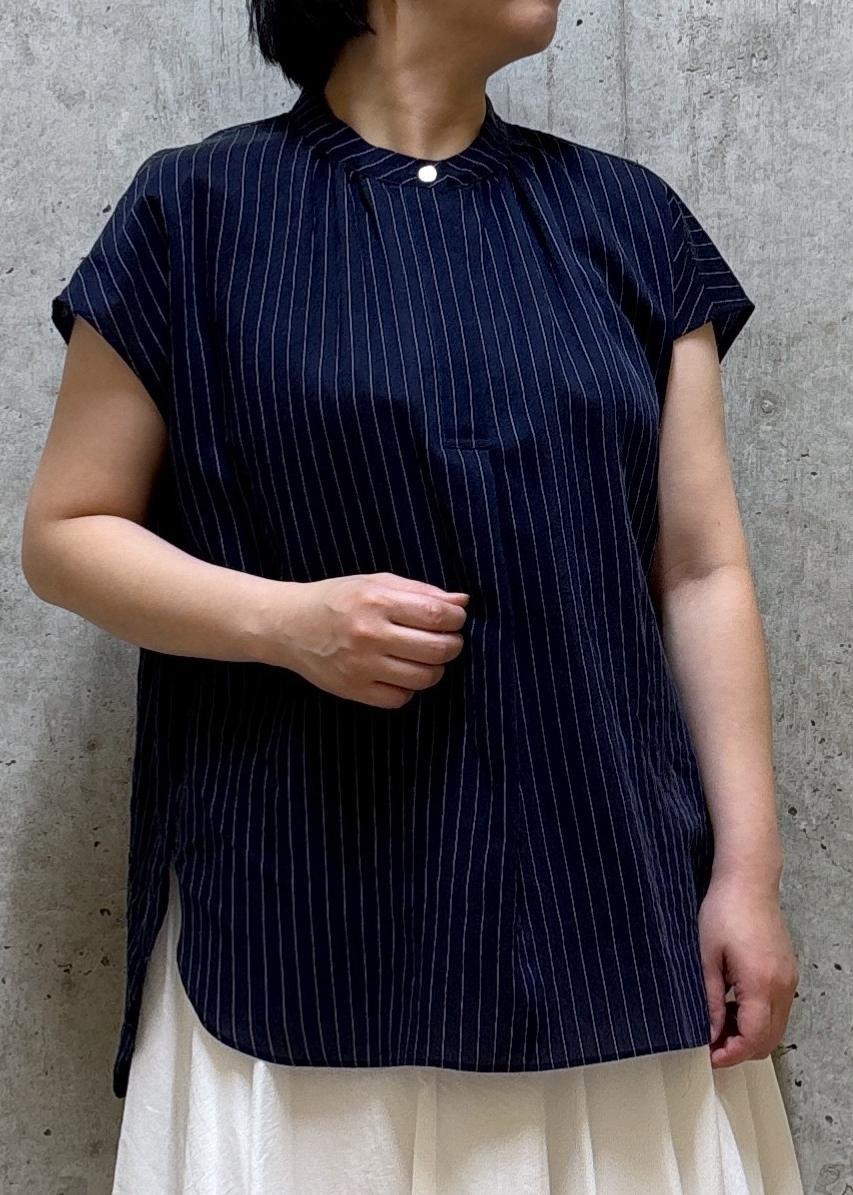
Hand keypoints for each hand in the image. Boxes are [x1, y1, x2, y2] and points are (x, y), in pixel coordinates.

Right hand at [261, 571, 469, 707]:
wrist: (289, 625)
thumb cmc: (337, 599)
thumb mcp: (376, 583)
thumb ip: (421, 591)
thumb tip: (462, 602)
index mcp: (377, 601)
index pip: (437, 615)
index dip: (456, 620)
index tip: (455, 620)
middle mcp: (369, 634)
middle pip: (436, 649)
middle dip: (453, 645)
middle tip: (447, 641)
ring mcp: (361, 666)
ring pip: (423, 678)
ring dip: (436, 669)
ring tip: (426, 658)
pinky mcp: (353, 690)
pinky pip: (400, 698)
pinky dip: (409, 688)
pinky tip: (401, 673)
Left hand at [697, 873, 798, 1066]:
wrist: (748, 881)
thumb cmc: (725, 910)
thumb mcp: (707, 956)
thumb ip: (711, 999)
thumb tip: (710, 1031)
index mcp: (761, 983)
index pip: (753, 1038)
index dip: (732, 1054)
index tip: (711, 1056)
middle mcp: (782, 985)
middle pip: (769, 1040)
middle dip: (742, 1050)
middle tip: (713, 1044)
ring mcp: (789, 979)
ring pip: (776, 1026)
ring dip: (751, 1034)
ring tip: (720, 1024)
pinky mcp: (789, 971)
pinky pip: (779, 1009)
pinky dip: (759, 1018)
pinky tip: (735, 1005)